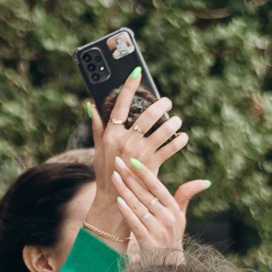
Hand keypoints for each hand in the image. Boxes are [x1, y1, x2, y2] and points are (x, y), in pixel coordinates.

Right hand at [88, 72, 188, 246]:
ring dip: (173, 122)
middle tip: (167, 102)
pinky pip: (171, 147)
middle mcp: (125, 141)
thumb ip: (97, 126)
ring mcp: (140, 152)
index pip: (120, 105)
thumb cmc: (106, 171)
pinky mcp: (153, 164)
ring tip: (176, 120)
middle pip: (147, 115)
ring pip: (163, 130)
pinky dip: (179, 141)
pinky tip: (182, 138)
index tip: (137, 72)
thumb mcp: (99, 148)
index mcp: (111, 134)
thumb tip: (89, 105)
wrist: (114, 199)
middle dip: (160, 105)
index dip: (129, 87)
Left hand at [111, 150, 207, 265]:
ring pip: (139, 207)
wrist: (167, 264)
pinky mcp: (148, 242)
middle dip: (130, 178)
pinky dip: (127, 212)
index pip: (158, 187)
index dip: (145, 173)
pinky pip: (135, 224)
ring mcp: (158, 230)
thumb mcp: (181, 216)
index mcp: (174, 209)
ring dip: (125, 191)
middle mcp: (168, 219)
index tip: (133, 161)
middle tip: (117, 163)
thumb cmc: (172, 235)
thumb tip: (205, 181)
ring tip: (114, 177)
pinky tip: (117, 201)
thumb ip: (186, 196)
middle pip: (146, 194)